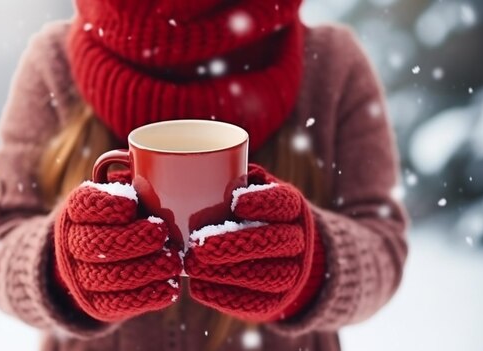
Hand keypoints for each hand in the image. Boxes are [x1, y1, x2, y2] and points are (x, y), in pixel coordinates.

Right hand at [54, 171, 181, 321]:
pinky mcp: (96, 304)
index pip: (84, 205)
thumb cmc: (124, 216)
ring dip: (144, 270)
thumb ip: (137, 175)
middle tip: (162, 233)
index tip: (132, 204)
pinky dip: (146, 297)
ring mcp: (81, 276)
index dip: (106, 206)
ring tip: (173, 262)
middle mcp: (71, 242)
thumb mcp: (124, 190)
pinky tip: (169, 288)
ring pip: (107, 277)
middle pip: (95, 245)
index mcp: (78, 209)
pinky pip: (117, 304)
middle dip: (131, 240)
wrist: (93, 258)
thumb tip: (158, 163)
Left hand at [184, 164, 323, 321]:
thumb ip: (227, 179)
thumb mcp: (246, 192)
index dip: (263, 202)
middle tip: (199, 243)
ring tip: (192, 265)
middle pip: (276, 241)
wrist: (280, 257)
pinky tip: (199, 286)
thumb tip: (183, 166)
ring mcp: (293, 272)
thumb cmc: (246, 214)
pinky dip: (225, 295)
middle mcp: (299, 239)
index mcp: (290, 207)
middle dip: (237, 243)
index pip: (284, 202)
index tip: (235, 201)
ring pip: (268, 275)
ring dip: (227, 272)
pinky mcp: (277, 301)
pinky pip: (257, 302)